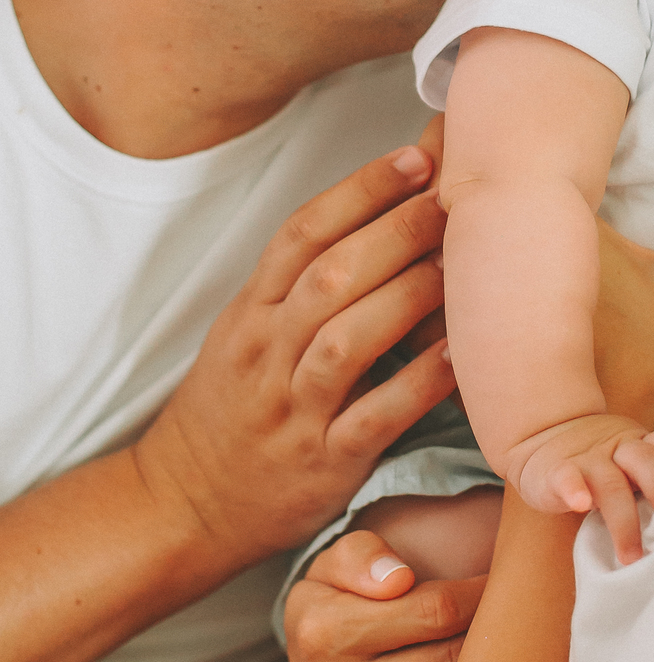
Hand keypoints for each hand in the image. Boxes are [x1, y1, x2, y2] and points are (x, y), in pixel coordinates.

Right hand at [133, 136, 458, 573]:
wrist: (186, 503)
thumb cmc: (238, 404)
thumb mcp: (251, 331)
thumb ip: (306, 280)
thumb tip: (387, 212)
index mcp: (252, 311)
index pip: (302, 233)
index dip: (360, 189)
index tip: (414, 157)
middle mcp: (268, 351)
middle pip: (330, 275)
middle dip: (396, 230)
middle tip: (453, 199)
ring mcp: (293, 408)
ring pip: (347, 339)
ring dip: (407, 297)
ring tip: (460, 268)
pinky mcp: (323, 462)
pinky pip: (375, 417)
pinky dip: (418, 383)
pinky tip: (459, 356)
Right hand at [285, 527, 485, 661]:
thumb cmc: (345, 601)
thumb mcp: (342, 560)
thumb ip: (364, 554)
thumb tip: (398, 579)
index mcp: (321, 635)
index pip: (437, 610)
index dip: (479, 592)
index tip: (498, 582)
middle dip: (487, 637)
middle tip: (509, 621)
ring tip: (494, 659)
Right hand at [515, 414, 653, 564]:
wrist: (545, 434)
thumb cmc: (600, 462)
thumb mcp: (629, 464)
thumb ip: (653, 483)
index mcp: (640, 444)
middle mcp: (618, 447)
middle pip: (647, 461)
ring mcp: (587, 458)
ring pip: (611, 482)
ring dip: (624, 521)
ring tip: (630, 556)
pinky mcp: (556, 470)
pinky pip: (567, 477)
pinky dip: (574, 490)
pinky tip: (580, 505)